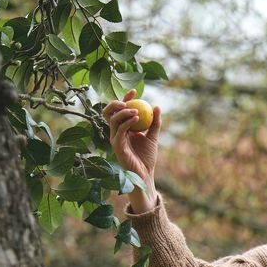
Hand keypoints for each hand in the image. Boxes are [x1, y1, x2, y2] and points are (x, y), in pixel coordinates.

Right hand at [101, 88, 160, 212]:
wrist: (145, 174)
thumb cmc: (147, 157)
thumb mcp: (153, 136)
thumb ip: (155, 122)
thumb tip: (157, 106)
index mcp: (123, 128)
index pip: (120, 110)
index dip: (125, 99)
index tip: (134, 92)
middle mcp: (116, 132)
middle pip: (108, 113)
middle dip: (115, 103)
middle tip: (127, 101)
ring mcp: (115, 139)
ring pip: (113, 120)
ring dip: (124, 112)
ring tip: (137, 111)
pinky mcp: (117, 146)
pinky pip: (119, 131)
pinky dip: (127, 122)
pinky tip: (137, 118)